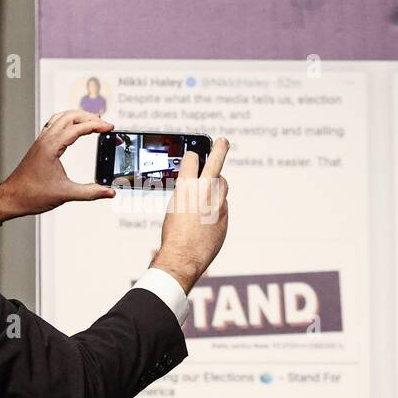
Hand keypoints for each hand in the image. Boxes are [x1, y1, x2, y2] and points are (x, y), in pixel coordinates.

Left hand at [0, 110, 115, 221]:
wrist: (11, 198)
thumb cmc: (32, 194)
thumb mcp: (66, 194)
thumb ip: (90, 192)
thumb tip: (109, 192)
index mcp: (51, 146)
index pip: (78, 128)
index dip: (96, 125)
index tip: (109, 127)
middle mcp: (45, 140)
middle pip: (70, 116)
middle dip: (89, 116)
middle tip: (104, 122)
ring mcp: (41, 142)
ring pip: (60, 118)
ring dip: (77, 116)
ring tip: (92, 120)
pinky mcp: (39, 146)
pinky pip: (54, 125)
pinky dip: (67, 122)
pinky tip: (73, 129)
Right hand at [150, 138, 229, 292]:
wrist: (183, 256)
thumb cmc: (173, 234)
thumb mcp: (174, 207)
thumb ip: (187, 194)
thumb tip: (198, 186)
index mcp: (186, 187)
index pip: (192, 159)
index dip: (192, 157)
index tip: (194, 155)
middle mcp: (204, 192)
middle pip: (216, 163)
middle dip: (220, 149)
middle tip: (223, 141)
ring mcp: (217, 204)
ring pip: (223, 184)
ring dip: (218, 182)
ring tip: (211, 186)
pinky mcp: (225, 216)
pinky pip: (222, 204)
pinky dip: (216, 206)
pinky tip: (207, 216)